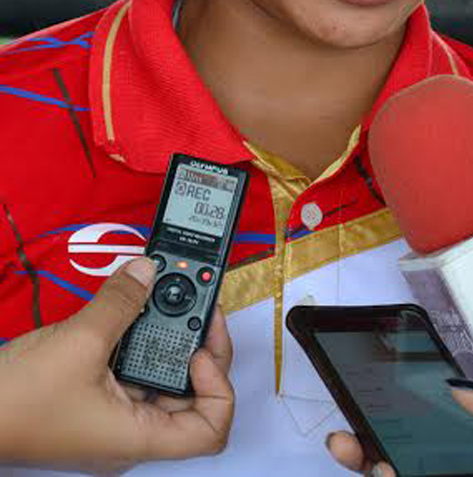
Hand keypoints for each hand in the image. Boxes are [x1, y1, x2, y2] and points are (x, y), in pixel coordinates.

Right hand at [0, 257, 233, 473]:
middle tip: (198, 304)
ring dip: (168, 338)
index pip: (211, 428)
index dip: (218, 385)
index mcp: (137, 435)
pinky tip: (131, 310)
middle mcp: (130, 432)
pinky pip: (130, 371)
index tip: (199, 349)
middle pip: (192, 396)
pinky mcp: (93, 400)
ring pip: (160, 379)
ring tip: (167, 299)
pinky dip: (138, 340)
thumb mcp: (79, 342)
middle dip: (198, 346)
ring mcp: (111, 417)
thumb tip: (148, 271)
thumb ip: (121, 303)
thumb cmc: (16, 404)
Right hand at [327, 383, 472, 475]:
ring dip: (371, 465)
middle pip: (401, 456)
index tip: (374, 397)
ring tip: (361, 456)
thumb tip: (460, 390)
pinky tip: (382, 471)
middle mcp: (456, 473)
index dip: (401, 413)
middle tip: (345, 436)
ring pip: (395, 475)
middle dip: (368, 444)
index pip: (433, 428)